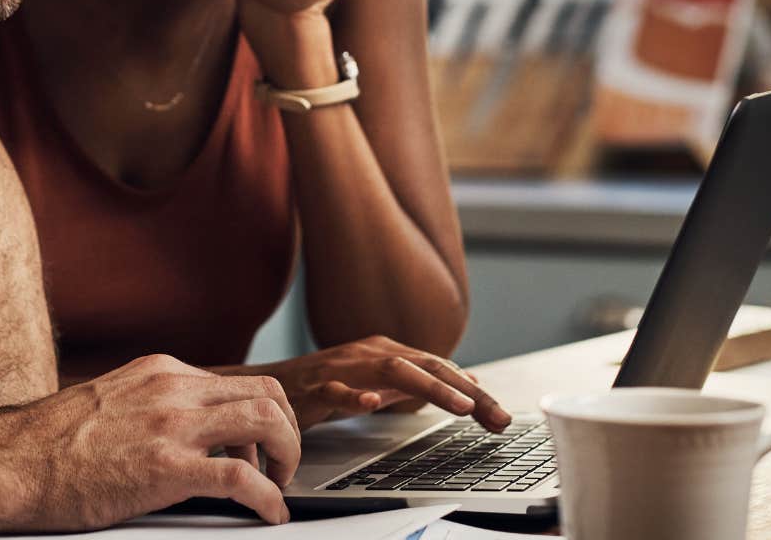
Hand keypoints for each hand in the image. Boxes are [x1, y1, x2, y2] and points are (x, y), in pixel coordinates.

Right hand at [7, 354, 301, 528]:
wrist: (12, 462)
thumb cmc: (49, 444)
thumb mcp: (110, 402)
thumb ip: (150, 406)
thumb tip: (179, 430)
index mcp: (159, 372)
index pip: (237, 381)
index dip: (260, 417)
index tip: (259, 446)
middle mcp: (172, 389)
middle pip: (265, 392)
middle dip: (287, 430)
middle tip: (282, 465)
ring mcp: (171, 425)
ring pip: (265, 420)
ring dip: (287, 456)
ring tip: (279, 486)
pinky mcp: (166, 468)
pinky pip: (241, 478)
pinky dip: (268, 497)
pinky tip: (269, 513)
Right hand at [247, 336, 512, 432]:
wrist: (269, 385)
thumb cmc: (326, 385)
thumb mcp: (379, 381)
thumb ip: (418, 380)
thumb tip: (466, 381)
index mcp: (386, 352)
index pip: (439, 368)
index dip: (473, 392)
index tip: (501, 418)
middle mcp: (369, 354)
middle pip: (426, 365)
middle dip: (465, 391)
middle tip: (496, 416)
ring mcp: (342, 368)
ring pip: (392, 371)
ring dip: (430, 387)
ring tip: (460, 406)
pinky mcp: (314, 387)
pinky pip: (336, 391)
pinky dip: (356, 396)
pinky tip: (373, 404)